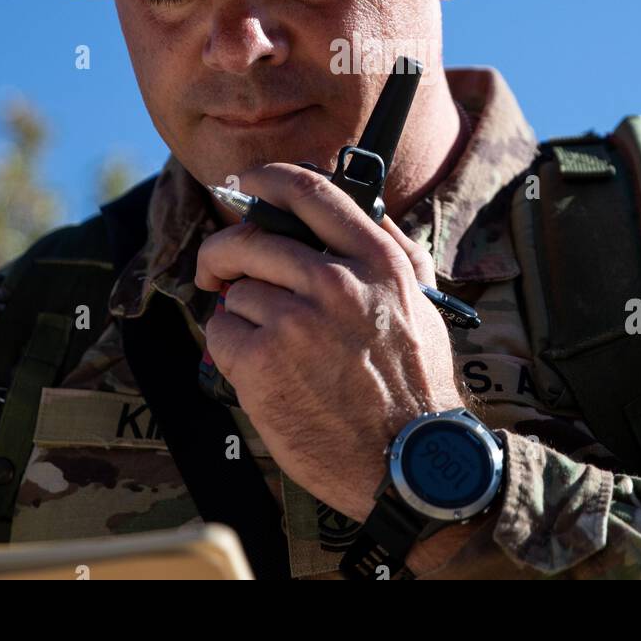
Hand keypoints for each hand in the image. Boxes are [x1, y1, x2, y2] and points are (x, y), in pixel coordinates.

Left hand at [196, 162, 465, 523]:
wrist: (407, 462)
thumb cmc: (415, 384)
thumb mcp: (421, 301)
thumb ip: (393, 249)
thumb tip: (363, 206)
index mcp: (376, 261)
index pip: (310, 192)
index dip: (268, 178)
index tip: (248, 181)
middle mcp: (335, 282)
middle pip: (251, 238)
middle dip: (225, 251)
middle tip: (219, 267)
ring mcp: (296, 322)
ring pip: (237, 290)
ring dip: (242, 312)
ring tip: (270, 342)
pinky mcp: (262, 363)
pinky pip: (222, 332)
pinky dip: (230, 347)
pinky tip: (260, 368)